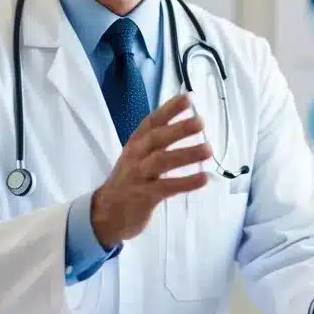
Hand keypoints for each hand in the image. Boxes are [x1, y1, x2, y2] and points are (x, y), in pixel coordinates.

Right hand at [91, 94, 211, 248]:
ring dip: (186, 154)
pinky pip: (167, 186)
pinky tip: (203, 178)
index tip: (188, 98)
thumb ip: (156, 142)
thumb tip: (186, 125)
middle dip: (179, 129)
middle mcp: (135, 156)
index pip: (152, 122)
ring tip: (208, 149)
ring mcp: (138, 176)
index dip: (169, 109)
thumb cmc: (129, 181)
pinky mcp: (144, 196)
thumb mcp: (137, 157)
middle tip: (200, 122)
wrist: (105, 214)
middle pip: (157, 138)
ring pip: (162, 161)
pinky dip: (185, 182)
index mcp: (135, 143)